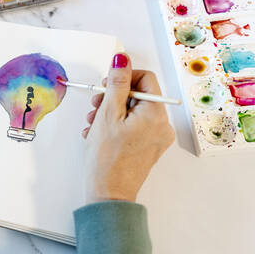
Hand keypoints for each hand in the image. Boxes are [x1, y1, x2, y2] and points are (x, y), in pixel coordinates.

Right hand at [82, 53, 174, 202]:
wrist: (109, 194)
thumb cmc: (107, 158)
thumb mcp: (107, 113)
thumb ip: (116, 84)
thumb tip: (122, 59)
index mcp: (156, 114)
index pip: (146, 78)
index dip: (124, 77)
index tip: (106, 85)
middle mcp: (162, 125)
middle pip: (139, 96)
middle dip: (113, 97)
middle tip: (94, 105)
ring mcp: (156, 138)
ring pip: (133, 111)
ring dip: (110, 111)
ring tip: (92, 123)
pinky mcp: (148, 147)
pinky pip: (134, 126)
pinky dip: (116, 125)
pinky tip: (98, 133)